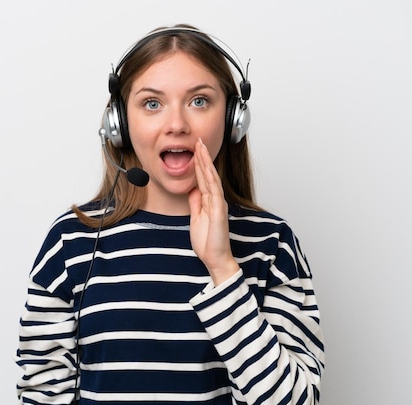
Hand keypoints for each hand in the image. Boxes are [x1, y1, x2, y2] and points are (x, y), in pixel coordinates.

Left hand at [188, 138, 239, 285]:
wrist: (215, 258)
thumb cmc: (208, 241)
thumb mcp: (196, 217)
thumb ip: (196, 202)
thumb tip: (192, 189)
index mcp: (209, 200)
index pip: (204, 177)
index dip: (199, 162)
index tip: (195, 148)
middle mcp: (215, 199)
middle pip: (208, 173)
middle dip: (203, 156)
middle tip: (198, 140)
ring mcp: (218, 204)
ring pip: (211, 178)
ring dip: (206, 162)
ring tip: (201, 147)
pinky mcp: (219, 211)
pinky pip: (214, 192)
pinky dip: (211, 179)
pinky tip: (207, 168)